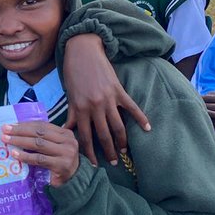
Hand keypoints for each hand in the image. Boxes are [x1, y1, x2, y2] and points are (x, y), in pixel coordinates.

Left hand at [1, 121, 78, 186]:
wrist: (73, 181)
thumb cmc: (59, 162)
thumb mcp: (53, 147)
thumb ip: (42, 138)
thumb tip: (16, 130)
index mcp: (65, 133)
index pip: (42, 125)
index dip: (25, 125)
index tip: (10, 125)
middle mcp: (67, 141)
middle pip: (39, 133)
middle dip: (20, 131)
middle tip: (5, 130)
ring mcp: (66, 153)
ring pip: (39, 144)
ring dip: (20, 141)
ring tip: (7, 140)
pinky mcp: (61, 166)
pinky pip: (39, 159)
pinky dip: (26, 156)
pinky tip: (15, 154)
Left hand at [62, 33, 150, 165]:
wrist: (83, 51)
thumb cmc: (73, 73)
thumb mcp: (70, 95)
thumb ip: (71, 114)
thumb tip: (67, 131)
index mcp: (80, 109)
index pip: (85, 136)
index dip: (89, 152)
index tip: (94, 164)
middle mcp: (94, 106)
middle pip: (103, 135)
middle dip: (108, 151)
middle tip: (113, 163)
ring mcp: (108, 99)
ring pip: (118, 125)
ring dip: (122, 140)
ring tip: (125, 151)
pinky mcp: (118, 91)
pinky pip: (131, 107)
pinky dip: (140, 118)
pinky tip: (147, 128)